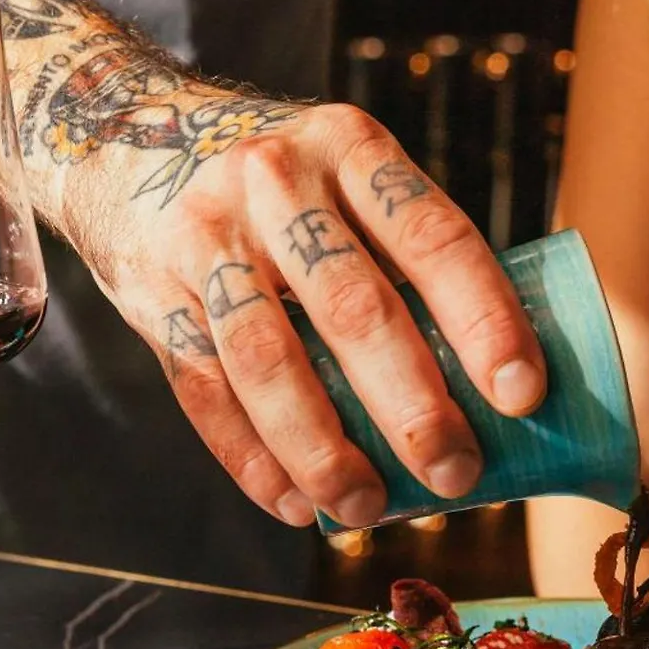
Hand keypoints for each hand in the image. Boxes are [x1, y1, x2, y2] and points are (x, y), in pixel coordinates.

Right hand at [68, 92, 547, 528]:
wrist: (126, 139)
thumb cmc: (283, 188)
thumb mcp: (348, 176)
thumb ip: (409, 257)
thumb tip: (501, 388)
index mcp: (351, 148)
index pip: (433, 237)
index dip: (484, 319)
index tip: (522, 395)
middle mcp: (275, 182)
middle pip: (351, 307)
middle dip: (412, 404)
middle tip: (455, 473)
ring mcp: (204, 235)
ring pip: (267, 360)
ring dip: (323, 449)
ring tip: (367, 509)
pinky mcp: (150, 291)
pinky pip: (204, 389)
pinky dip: (252, 457)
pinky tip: (295, 504)